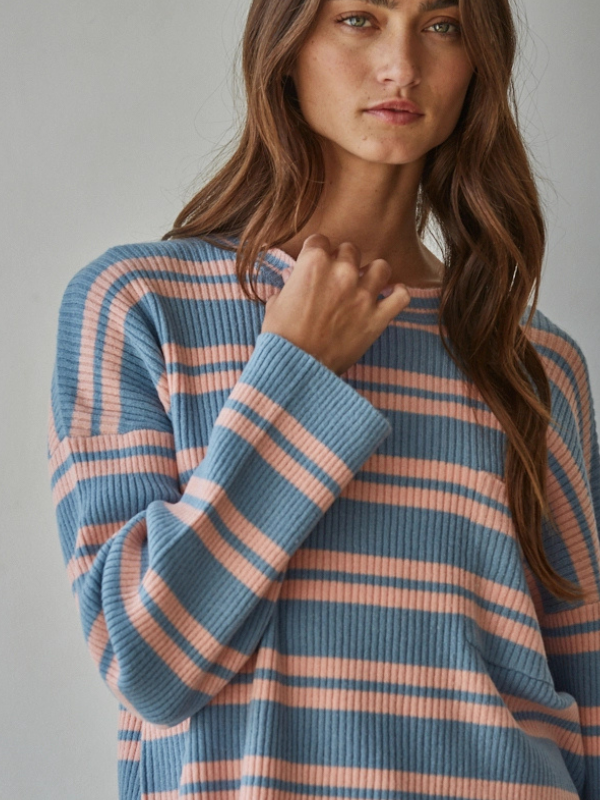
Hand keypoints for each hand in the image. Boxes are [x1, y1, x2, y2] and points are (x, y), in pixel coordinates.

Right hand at [261, 233, 410, 375]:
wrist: (296, 368)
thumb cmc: (282, 338)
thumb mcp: (275, 304)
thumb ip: (287, 287)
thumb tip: (290, 282)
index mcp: (313, 264)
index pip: (321, 241)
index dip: (318, 253)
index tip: (318, 264)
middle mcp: (341, 273)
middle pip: (351, 251)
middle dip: (344, 262)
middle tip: (338, 279)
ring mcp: (363, 295)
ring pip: (381, 267)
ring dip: (373, 274)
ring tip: (366, 285)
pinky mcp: (377, 318)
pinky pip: (401, 296)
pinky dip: (399, 294)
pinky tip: (391, 297)